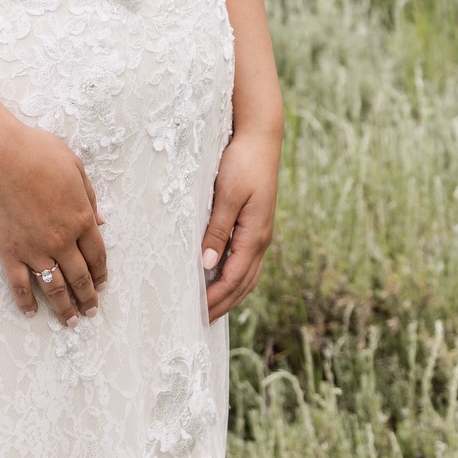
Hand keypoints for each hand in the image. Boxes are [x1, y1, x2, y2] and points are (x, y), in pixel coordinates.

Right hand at [0, 119, 107, 328]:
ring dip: (64, 308)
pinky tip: (31, 313)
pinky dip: (26, 302)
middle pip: (79, 277)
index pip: (97, 255)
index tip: (102, 285)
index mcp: (81, 218)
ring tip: (70, 322)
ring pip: (54, 288)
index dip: (101, 273)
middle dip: (88, 297)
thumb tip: (100, 222)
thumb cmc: (37, 152)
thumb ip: (89, 196)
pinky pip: (20, 285)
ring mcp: (35, 249)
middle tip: (90, 312)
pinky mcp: (9, 252)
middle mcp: (62, 241)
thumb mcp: (74, 167)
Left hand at [201, 125, 279, 323]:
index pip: (234, 279)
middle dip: (223, 303)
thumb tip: (207, 266)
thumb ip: (218, 231)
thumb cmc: (242, 162)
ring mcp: (260, 232)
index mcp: (255, 236)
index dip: (216, 298)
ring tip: (210, 307)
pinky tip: (219, 276)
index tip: (197, 313)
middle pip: (243, 283)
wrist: (260, 137)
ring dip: (230, 293)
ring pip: (247, 274)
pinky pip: (245, 260)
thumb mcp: (227, 195)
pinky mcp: (255, 224)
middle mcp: (261, 239)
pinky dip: (233, 276)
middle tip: (201, 320)